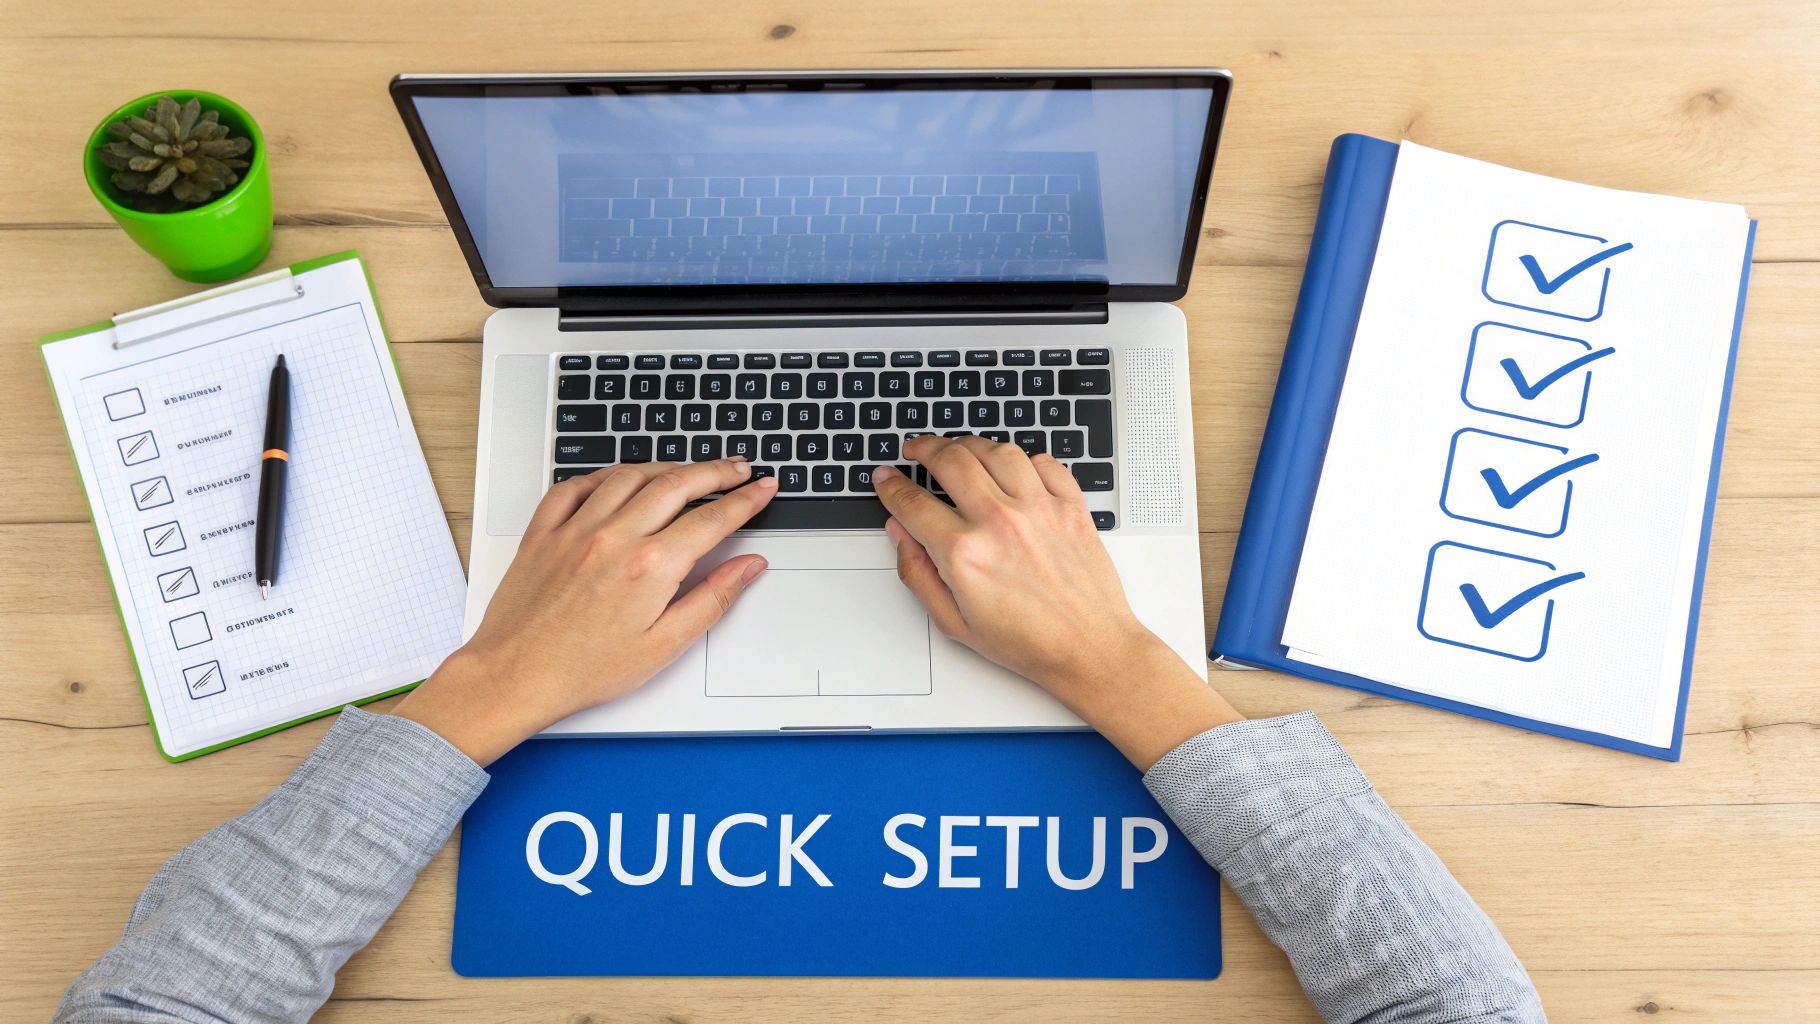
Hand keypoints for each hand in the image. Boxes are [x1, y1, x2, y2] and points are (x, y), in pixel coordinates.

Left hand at [395, 459, 777, 764]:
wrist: (515, 676)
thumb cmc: (585, 670)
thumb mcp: (665, 645)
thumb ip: (713, 598)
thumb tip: (748, 567)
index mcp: (650, 566)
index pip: (712, 518)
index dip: (745, 499)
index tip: (762, 488)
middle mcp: (614, 536)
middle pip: (677, 484)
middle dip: (716, 471)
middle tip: (738, 468)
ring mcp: (576, 528)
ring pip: (630, 475)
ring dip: (666, 468)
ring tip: (687, 472)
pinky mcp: (545, 531)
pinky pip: (576, 485)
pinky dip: (604, 475)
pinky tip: (619, 479)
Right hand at [874, 436, 1240, 768]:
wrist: (1089, 648)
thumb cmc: (1029, 642)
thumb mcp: (954, 622)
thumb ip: (917, 574)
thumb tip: (900, 535)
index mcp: (965, 553)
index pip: (913, 502)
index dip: (891, 485)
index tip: (886, 478)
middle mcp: (1000, 522)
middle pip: (951, 460)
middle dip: (925, 448)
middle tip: (917, 449)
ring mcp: (1039, 509)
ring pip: (995, 451)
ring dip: (970, 445)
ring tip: (959, 450)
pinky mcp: (1070, 506)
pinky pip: (1044, 462)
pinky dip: (1023, 457)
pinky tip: (1012, 466)